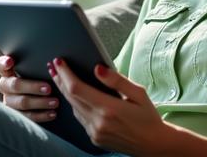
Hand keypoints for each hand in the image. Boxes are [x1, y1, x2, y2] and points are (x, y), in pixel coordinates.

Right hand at [0, 55, 58, 122]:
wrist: (42, 96)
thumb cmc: (38, 76)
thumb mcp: (36, 69)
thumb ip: (37, 64)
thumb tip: (54, 60)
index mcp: (7, 72)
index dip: (2, 63)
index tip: (10, 61)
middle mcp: (6, 86)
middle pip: (15, 85)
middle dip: (33, 87)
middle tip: (48, 88)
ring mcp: (9, 102)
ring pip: (22, 102)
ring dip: (40, 102)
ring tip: (55, 102)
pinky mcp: (16, 115)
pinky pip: (27, 116)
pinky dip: (41, 115)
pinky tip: (52, 113)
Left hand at [47, 58, 167, 155]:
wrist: (153, 144)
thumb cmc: (148, 116)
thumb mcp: (138, 93)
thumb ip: (116, 80)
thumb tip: (97, 68)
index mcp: (109, 108)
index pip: (77, 88)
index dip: (65, 74)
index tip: (59, 62)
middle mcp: (98, 122)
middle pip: (71, 97)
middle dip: (60, 80)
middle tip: (53, 66)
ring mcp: (95, 132)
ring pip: (73, 108)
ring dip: (65, 92)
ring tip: (60, 78)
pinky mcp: (94, 139)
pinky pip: (80, 118)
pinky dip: (75, 105)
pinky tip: (75, 96)